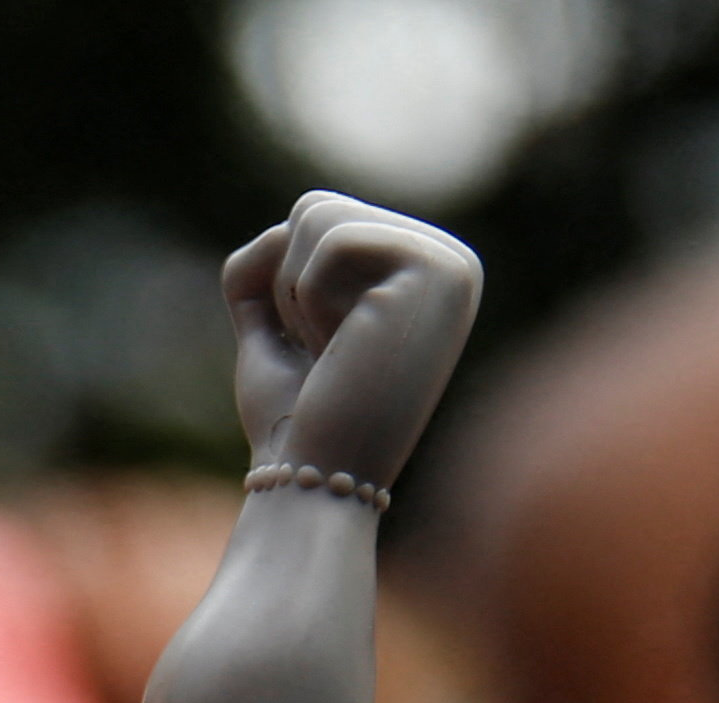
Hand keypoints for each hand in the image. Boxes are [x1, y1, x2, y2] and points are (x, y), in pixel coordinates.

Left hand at [219, 191, 481, 486]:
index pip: (317, 215)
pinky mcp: (438, 270)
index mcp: (421, 268)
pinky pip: (329, 241)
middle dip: (288, 284)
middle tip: (324, 354)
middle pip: (315, 207)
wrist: (315, 478)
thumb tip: (284, 226)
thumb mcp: (273, 327)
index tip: (321, 351)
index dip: (286, 285)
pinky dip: (308, 300)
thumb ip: (268, 265)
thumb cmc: (296, 416)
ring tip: (334, 351)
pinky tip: (343, 348)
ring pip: (317, 215)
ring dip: (294, 294)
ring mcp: (450, 262)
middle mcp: (449, 258)